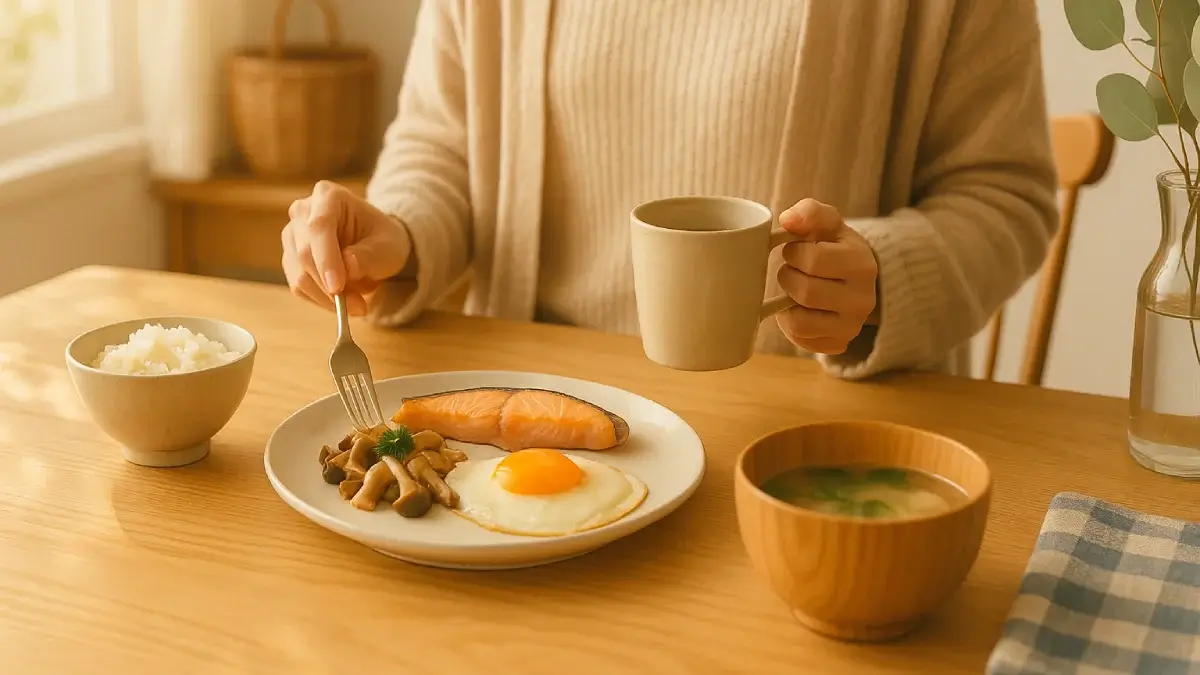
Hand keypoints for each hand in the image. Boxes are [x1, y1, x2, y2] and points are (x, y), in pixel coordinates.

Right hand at [282, 181, 411, 315]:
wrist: (376, 244)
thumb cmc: (383, 239)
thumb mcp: (388, 246)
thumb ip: (368, 255)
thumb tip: (348, 267)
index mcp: (328, 196)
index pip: (319, 226)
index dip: (326, 258)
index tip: (338, 287)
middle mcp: (302, 211)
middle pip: (304, 253)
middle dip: (329, 285)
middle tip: (358, 306)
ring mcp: (292, 235)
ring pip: (298, 274)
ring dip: (326, 297)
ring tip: (357, 305)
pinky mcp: (290, 259)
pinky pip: (299, 287)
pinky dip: (321, 300)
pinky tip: (343, 302)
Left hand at [774, 199, 878, 354]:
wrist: (854, 278)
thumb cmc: (833, 246)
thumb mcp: (827, 223)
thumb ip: (809, 212)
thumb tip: (788, 219)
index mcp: (862, 265)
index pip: (813, 260)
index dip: (794, 252)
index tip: (795, 249)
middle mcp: (863, 300)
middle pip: (805, 292)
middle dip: (789, 277)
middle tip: (792, 270)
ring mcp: (852, 326)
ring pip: (800, 322)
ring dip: (786, 303)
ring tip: (794, 290)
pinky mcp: (838, 344)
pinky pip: (801, 340)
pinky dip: (792, 324)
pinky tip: (800, 309)